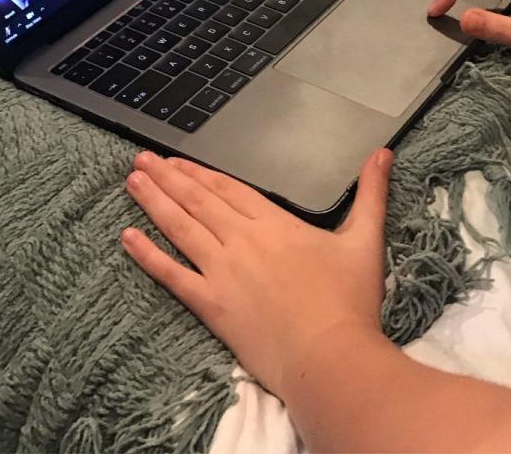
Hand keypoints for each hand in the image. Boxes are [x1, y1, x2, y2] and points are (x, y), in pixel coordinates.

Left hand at [121, 148, 392, 398]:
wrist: (329, 356)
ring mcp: (223, 272)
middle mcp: (242, 241)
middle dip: (168, 178)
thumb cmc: (349, 300)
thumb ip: (371, 193)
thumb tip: (383, 153)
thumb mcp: (366, 238)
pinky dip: (148, 255)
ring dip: (154, 202)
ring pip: (180, 228)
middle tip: (141, 160)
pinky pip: (172, 275)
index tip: (177, 160)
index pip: (230, 190)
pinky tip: (127, 238)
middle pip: (199, 201)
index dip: (201, 173)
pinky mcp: (211, 306)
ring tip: (132, 181)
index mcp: (275, 224)